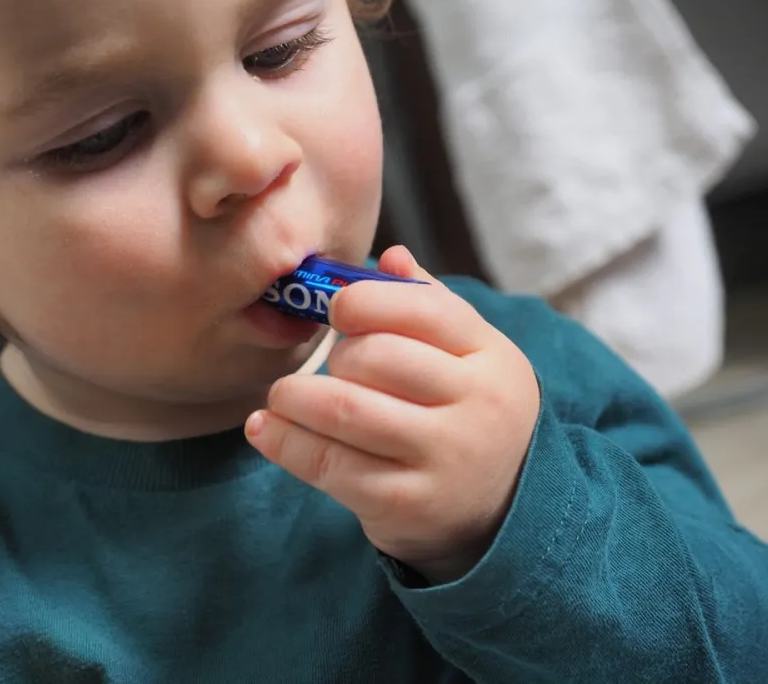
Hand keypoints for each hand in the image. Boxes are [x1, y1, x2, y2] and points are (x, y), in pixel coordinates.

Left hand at [245, 246, 540, 582]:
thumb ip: (429, 304)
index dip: (365, 301)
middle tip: (326, 366)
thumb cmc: (468, 413)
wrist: (502, 511)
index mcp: (490, 355)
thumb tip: (388, 256)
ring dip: (295, 396)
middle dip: (335, 356)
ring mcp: (442, 458)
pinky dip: (285, 442)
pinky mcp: (405, 503)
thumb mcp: (471, 355)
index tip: (335, 310)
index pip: (423, 310)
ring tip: (282, 395)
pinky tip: (265, 428)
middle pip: (378, 357)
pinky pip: (330, 465)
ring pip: (346, 410)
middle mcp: (475, 405)